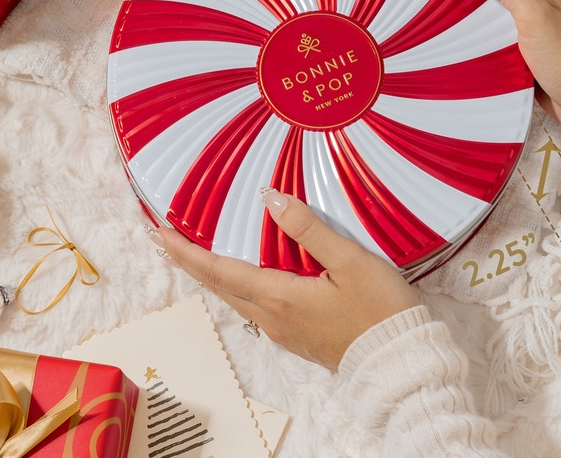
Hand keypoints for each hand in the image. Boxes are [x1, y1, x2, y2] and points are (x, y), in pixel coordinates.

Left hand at [157, 189, 418, 369]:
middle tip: (164, 238)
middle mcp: (272, 317)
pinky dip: (234, 284)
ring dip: (210, 273)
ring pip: (234, 296)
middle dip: (188, 261)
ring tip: (193, 253)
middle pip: (218, 285)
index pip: (219, 270)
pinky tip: (239, 274)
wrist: (401, 362)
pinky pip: (252, 304)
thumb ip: (308, 228)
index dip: (186, 251)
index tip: (159, 233)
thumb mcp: (350, 260)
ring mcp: (282, 330)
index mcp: (280, 297)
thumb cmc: (381, 310)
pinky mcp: (296, 334)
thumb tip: (270, 197)